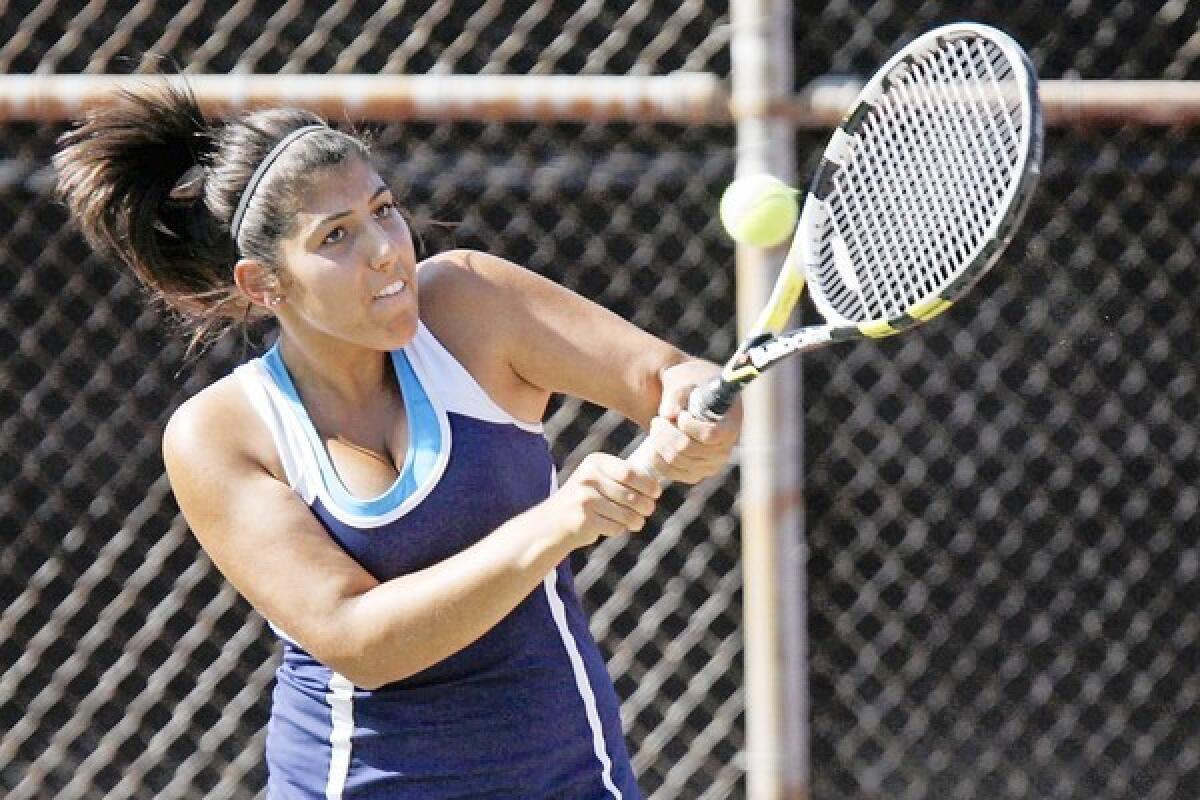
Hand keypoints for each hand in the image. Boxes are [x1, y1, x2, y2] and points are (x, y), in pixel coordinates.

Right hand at [548, 453, 661, 547]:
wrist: (553, 522)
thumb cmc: (586, 499)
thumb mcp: (599, 479)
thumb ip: (624, 477)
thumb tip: (656, 486)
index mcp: (594, 462)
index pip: (630, 473)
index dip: (648, 484)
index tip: (656, 493)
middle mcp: (587, 478)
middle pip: (631, 495)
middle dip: (646, 505)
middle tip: (648, 510)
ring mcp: (584, 499)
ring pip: (626, 513)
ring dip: (635, 521)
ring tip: (635, 522)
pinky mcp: (584, 520)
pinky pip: (616, 527)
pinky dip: (619, 529)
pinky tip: (611, 526)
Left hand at [643, 360, 741, 484]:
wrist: (689, 400)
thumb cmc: (691, 387)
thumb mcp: (687, 381)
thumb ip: (678, 393)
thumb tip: (668, 413)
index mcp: (730, 425)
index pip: (710, 435)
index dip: (689, 426)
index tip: (681, 415)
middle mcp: (723, 450)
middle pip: (686, 448)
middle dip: (666, 431)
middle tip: (658, 418)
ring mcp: (709, 465)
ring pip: (674, 460)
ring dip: (659, 441)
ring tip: (658, 425)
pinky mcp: (693, 474)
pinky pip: (668, 472)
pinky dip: (656, 456)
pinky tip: (655, 441)